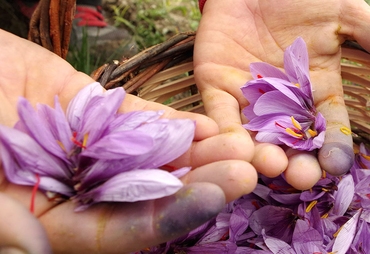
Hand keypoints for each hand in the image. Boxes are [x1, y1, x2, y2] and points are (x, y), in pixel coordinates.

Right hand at [0, 29, 256, 252]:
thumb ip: (1, 219)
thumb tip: (32, 252)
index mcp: (55, 220)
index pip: (122, 230)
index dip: (169, 217)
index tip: (214, 196)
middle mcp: (83, 190)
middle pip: (152, 195)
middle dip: (200, 184)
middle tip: (247, 169)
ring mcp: (94, 151)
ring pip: (155, 158)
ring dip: (199, 154)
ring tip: (240, 144)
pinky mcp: (97, 114)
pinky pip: (140, 122)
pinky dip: (172, 124)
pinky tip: (205, 123)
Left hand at [194, 0, 369, 188]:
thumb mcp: (342, 15)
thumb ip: (368, 37)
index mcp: (312, 88)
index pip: (325, 126)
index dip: (332, 148)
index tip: (335, 166)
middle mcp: (279, 101)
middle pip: (288, 140)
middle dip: (295, 160)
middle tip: (300, 178)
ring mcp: (246, 96)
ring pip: (253, 134)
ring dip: (260, 154)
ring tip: (270, 166)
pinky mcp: (215, 87)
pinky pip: (219, 115)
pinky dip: (225, 133)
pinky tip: (236, 149)